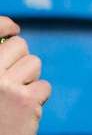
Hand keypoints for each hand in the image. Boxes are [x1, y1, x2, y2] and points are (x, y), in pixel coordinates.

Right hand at [0, 20, 48, 134]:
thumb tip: (12, 40)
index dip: (5, 25)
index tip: (13, 28)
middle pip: (19, 45)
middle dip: (22, 59)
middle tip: (15, 78)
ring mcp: (5, 85)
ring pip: (34, 63)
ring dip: (31, 78)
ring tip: (17, 96)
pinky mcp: (26, 99)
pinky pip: (43, 85)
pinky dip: (39, 96)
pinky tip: (25, 109)